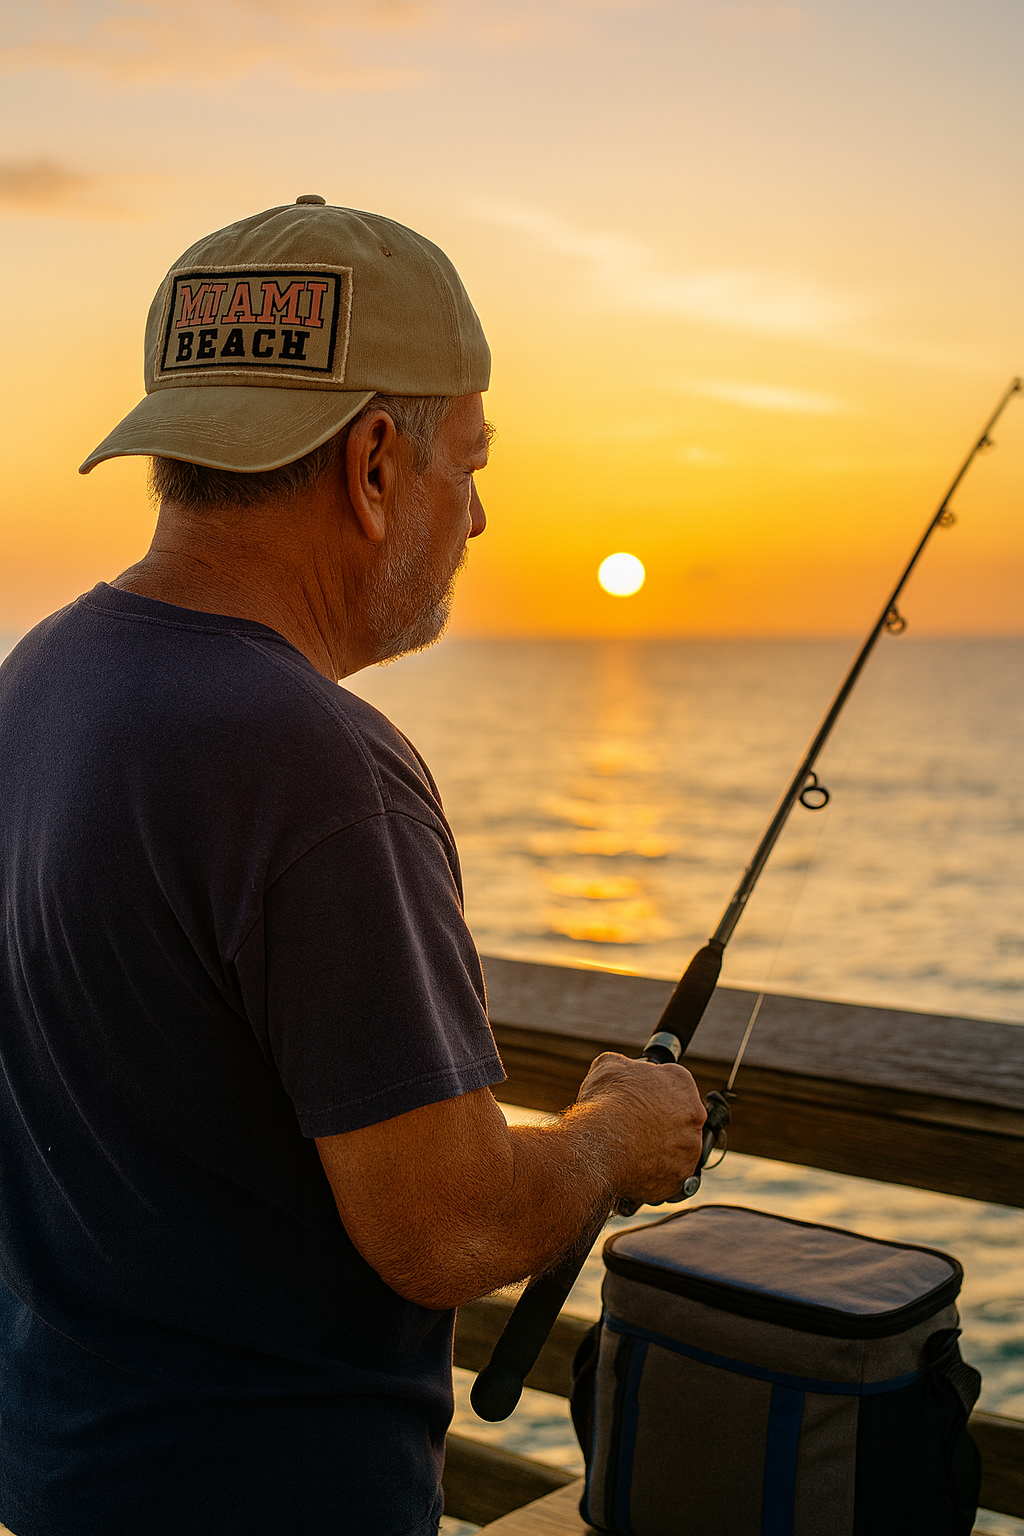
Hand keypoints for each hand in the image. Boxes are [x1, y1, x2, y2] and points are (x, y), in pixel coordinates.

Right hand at [574, 1052, 705, 1206]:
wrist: (602, 1144)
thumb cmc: (606, 1103)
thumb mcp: (608, 1066)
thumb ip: (624, 1065)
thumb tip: (621, 1068)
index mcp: (681, 1082)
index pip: (674, 1085)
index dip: (654, 1094)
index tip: (642, 1102)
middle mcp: (695, 1114)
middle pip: (680, 1119)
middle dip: (661, 1124)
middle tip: (637, 1129)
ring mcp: (691, 1148)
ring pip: (678, 1150)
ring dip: (661, 1152)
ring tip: (634, 1154)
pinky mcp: (683, 1177)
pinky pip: (672, 1177)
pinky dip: (657, 1177)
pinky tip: (636, 1172)